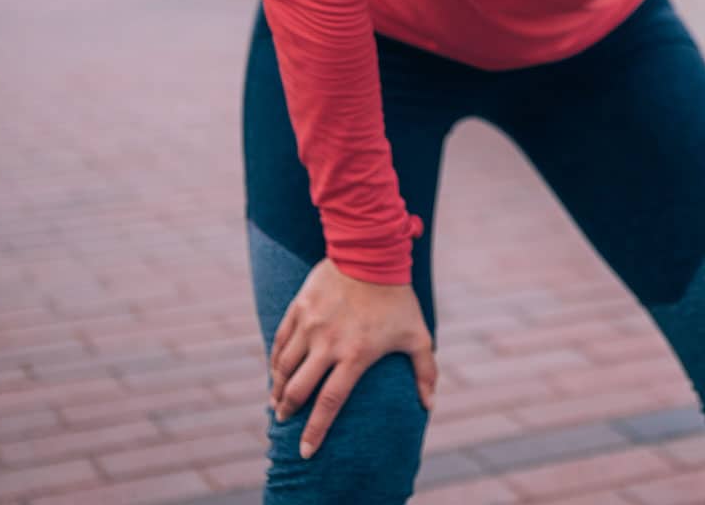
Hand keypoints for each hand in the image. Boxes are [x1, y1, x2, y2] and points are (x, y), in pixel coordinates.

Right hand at [268, 257, 437, 458]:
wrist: (372, 252)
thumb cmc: (397, 298)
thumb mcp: (417, 334)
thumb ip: (425, 370)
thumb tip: (429, 405)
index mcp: (355, 355)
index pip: (330, 403)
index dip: (316, 431)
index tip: (306, 452)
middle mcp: (328, 343)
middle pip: (299, 389)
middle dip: (288, 411)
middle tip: (284, 421)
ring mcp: (310, 325)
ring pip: (284, 367)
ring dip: (278, 387)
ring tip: (277, 401)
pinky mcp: (299, 308)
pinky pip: (279, 341)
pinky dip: (275, 360)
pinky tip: (276, 371)